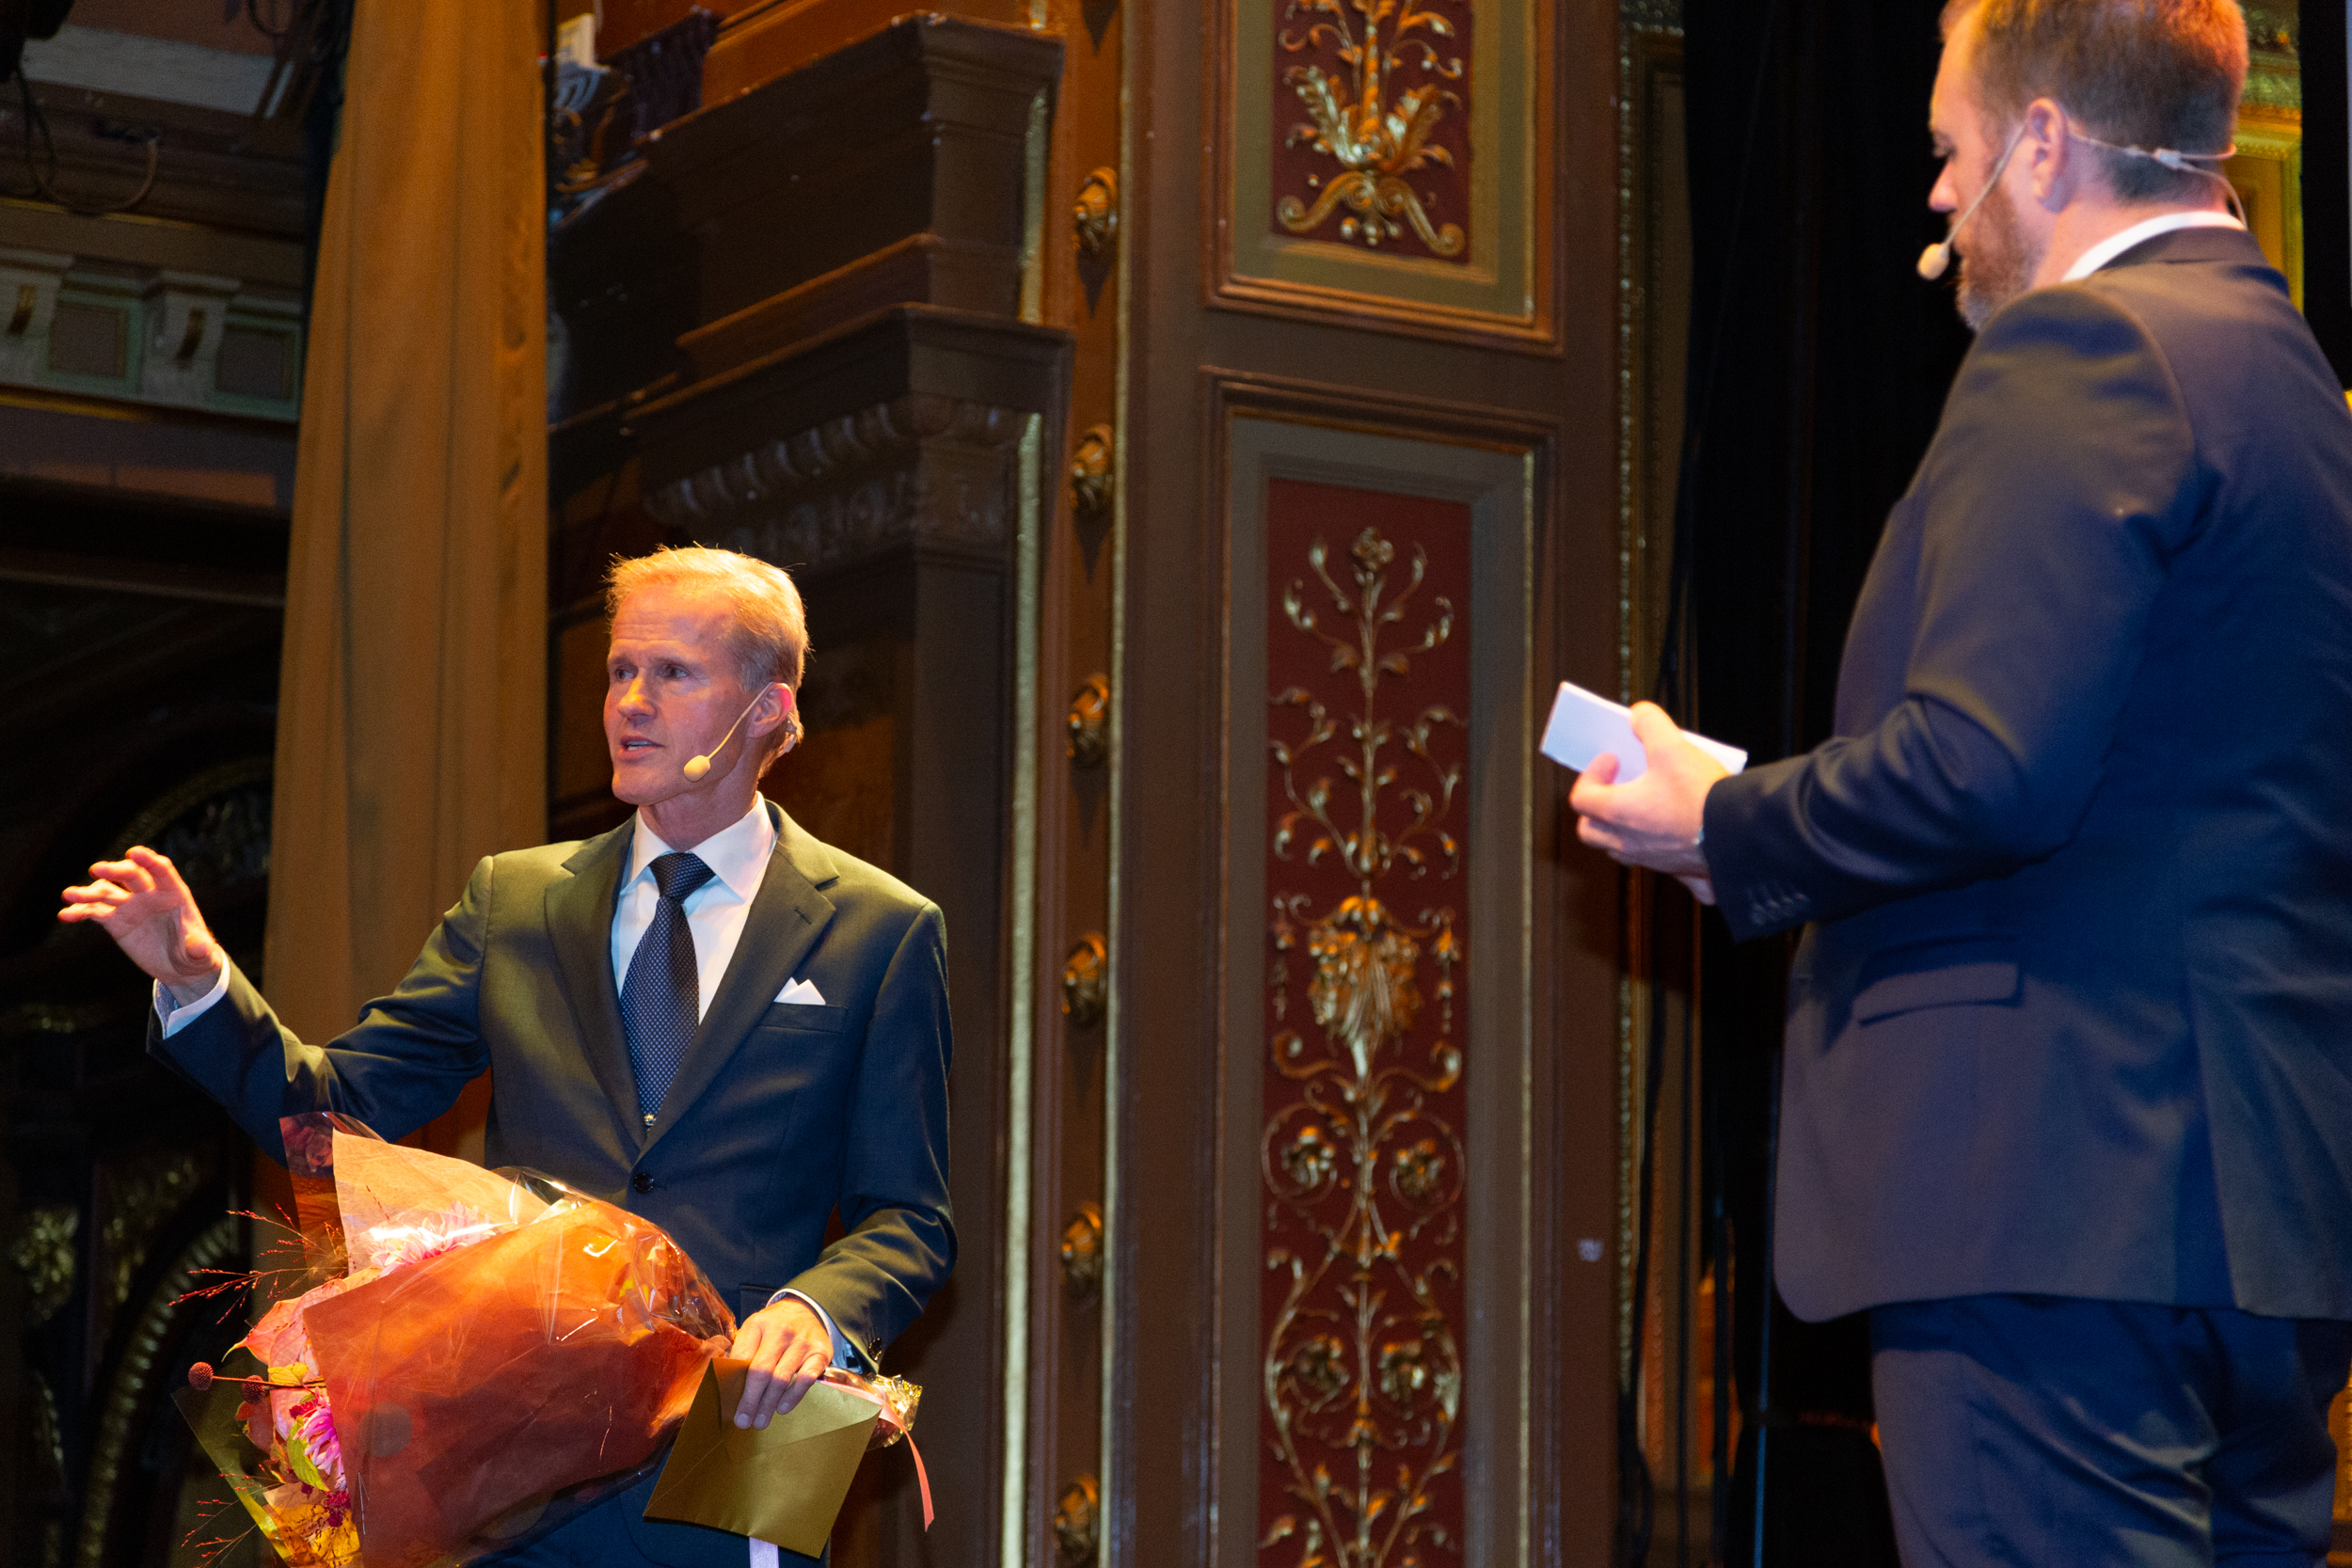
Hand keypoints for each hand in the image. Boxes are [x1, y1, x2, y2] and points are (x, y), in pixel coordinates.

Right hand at [57, 847, 225, 999]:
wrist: (179, 966)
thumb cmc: (195, 955)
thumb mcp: (200, 954)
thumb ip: (199, 947)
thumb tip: (198, 945)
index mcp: (174, 893)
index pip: (161, 870)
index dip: (149, 860)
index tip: (133, 852)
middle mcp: (149, 894)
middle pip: (130, 875)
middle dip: (114, 870)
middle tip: (96, 870)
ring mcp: (130, 906)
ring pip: (106, 892)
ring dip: (88, 892)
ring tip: (69, 895)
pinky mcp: (116, 921)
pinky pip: (94, 912)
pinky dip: (80, 912)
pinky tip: (65, 915)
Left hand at [729, 1297, 832, 1428]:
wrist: (805, 1309)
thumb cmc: (773, 1327)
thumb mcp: (754, 1329)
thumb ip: (741, 1351)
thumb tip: (727, 1383)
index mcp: (758, 1325)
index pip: (741, 1357)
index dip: (733, 1383)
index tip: (728, 1403)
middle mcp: (781, 1331)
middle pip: (761, 1371)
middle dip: (750, 1400)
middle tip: (744, 1421)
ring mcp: (802, 1342)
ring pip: (781, 1379)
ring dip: (768, 1404)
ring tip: (760, 1421)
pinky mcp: (820, 1353)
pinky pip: (805, 1379)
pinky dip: (793, 1396)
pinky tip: (782, 1408)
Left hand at [1569, 703, 1726, 900]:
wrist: (1742, 834)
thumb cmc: (1702, 795)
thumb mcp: (1673, 746)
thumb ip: (1650, 724)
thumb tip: (1639, 715)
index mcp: (1619, 814)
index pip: (1582, 798)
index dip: (1591, 775)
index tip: (1612, 759)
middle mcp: (1629, 844)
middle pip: (1591, 832)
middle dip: (1597, 808)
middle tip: (1615, 788)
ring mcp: (1654, 862)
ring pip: (1623, 850)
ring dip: (1625, 830)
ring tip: (1646, 806)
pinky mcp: (1683, 873)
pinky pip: (1669, 870)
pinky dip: (1670, 856)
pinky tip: (1683, 842)